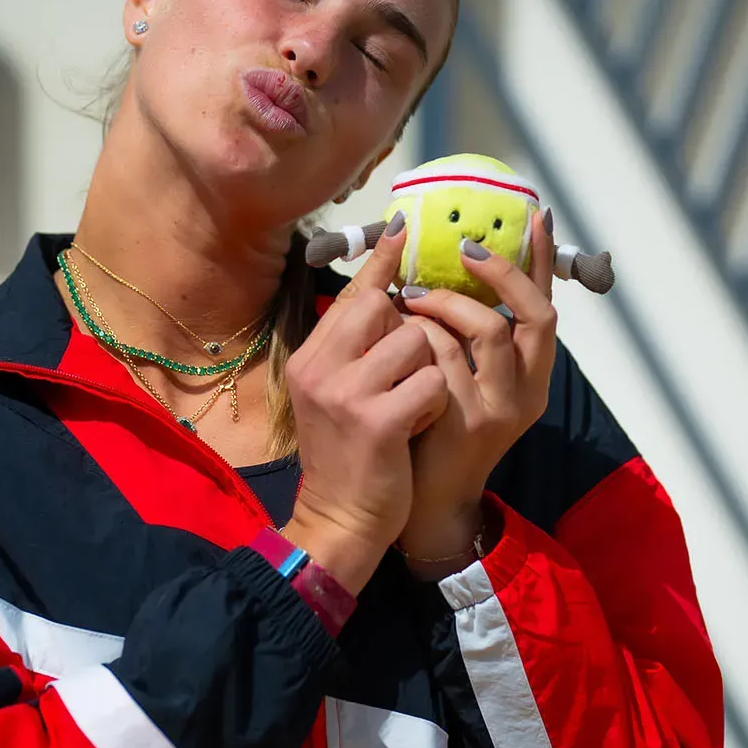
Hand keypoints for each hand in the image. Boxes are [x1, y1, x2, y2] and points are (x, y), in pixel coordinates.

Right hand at [282, 213, 448, 594]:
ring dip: (430, 371)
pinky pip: (432, 383)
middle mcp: (321, 367)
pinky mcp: (377, 421)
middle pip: (388, 308)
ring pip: (419, 342)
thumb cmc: (349, 456)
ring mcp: (346, 393)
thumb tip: (387, 297)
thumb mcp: (337, 394)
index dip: (382, 261)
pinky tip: (417, 427)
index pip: (353, 294)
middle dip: (417, 332)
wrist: (339, 520)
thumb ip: (354, 348)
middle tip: (410, 372)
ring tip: (413, 405)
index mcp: (311, 357)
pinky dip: (435, 404)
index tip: (402, 227)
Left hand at [394, 209, 559, 573]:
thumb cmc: (432, 428)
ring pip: (486, 329)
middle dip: (501, 272)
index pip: (546, 307)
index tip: (535, 214)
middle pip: (535, 314)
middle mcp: (528, 391)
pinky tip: (397, 331)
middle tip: (463, 247)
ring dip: (446, 302)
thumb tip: (445, 270)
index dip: (542, 261)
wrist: (422, 501)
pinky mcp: (467, 423)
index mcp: (531, 376)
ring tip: (410, 295)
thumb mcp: (461, 379)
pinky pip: (444, 358)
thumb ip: (463, 335)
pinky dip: (419, 336)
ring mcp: (501, 408)